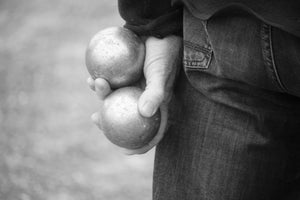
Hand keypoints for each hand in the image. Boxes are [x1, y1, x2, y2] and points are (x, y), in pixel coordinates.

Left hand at [87, 35, 181, 154]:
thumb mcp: (160, 73)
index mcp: (157, 105)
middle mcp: (144, 99)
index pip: (153, 131)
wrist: (158, 31)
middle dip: (110, 122)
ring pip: (116, 99)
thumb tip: (144, 114)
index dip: (141, 145)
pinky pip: (111, 83)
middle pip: (127, 118)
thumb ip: (155, 94)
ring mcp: (134, 88)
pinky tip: (91, 78)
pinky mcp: (126, 77)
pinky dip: (101, 82)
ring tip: (95, 83)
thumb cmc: (164, 53)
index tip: (125, 151)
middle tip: (95, 120)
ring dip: (102, 95)